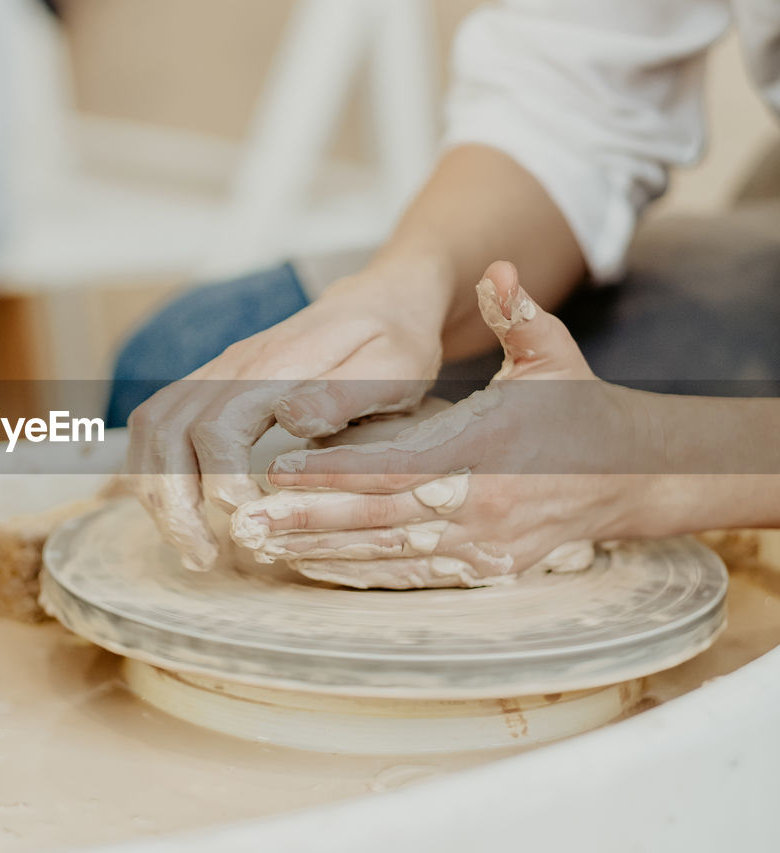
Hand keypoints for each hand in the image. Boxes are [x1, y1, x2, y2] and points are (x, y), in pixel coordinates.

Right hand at [128, 259, 450, 570]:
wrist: (380, 301)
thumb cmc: (395, 343)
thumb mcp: (393, 368)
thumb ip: (342, 395)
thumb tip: (288, 419)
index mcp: (276, 365)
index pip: (218, 423)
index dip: (219, 478)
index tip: (246, 517)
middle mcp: (232, 365)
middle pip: (166, 430)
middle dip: (173, 502)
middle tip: (203, 558)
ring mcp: (216, 373)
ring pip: (153, 429)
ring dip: (157, 492)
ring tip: (190, 546)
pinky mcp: (211, 385)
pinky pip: (159, 426)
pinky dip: (157, 473)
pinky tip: (182, 512)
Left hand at [230, 261, 656, 586]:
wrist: (627, 477)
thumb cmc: (576, 409)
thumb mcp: (553, 356)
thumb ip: (520, 314)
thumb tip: (497, 270)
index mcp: (492, 448)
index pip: (400, 465)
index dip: (337, 472)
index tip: (278, 469)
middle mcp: (485, 505)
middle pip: (382, 518)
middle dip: (310, 521)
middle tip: (244, 521)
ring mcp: (485, 546)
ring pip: (388, 554)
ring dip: (321, 550)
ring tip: (261, 545)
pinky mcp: (484, 571)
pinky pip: (410, 576)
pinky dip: (357, 571)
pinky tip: (309, 564)